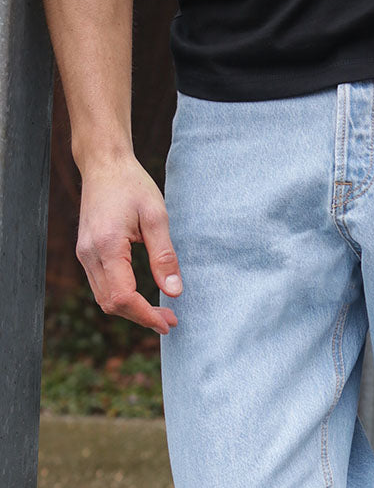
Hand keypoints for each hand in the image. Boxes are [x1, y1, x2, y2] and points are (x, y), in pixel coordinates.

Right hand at [75, 155, 180, 335]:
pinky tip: (141, 299)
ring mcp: (84, 254)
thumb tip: (174, 292)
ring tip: (159, 314)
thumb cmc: (132, 185)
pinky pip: (101, 286)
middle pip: (111, 303)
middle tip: (170, 320)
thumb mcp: (157, 217)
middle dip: (141, 317)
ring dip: (131, 311)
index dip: (146, 315)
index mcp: (107, 246)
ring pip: (104, 298)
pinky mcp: (86, 253)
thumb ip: (165, 257)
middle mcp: (89, 254)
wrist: (104, 164)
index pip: (123, 296)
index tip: (169, 322)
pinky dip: (121, 299)